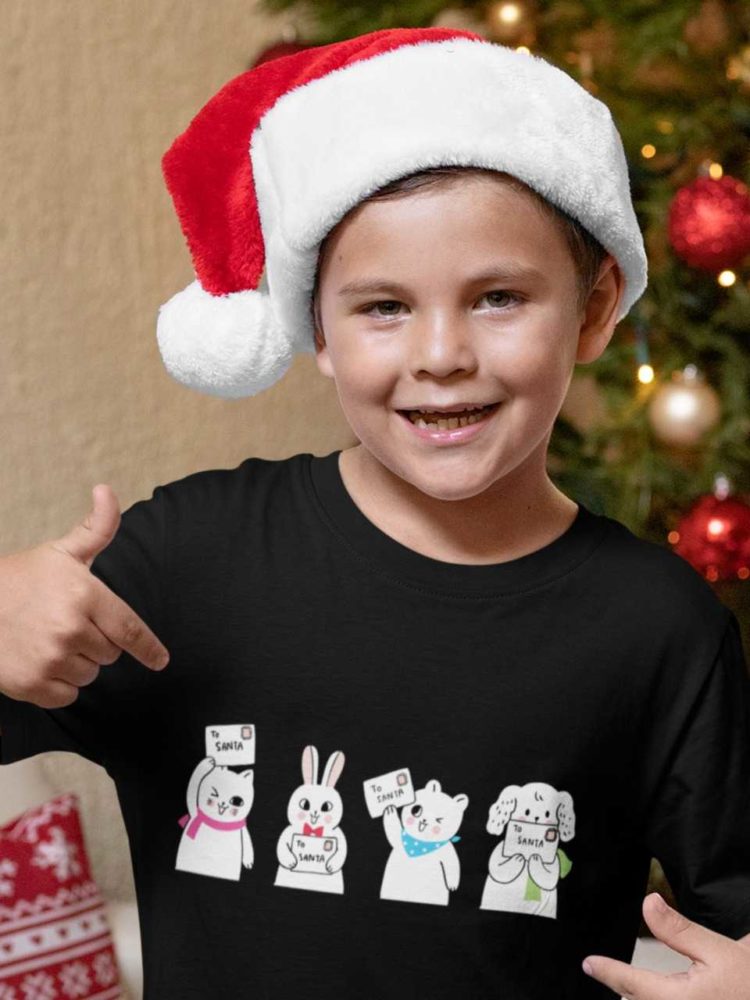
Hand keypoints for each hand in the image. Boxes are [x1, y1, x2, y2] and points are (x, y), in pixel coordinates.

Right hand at [0, 484, 169, 709]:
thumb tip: (107, 490)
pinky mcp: (31, 684)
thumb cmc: (19, 579)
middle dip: (95, 641)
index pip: (129, 629)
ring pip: (89, 675)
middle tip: (65, 623)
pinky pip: (67, 696)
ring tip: (48, 639)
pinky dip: (57, 685)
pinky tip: (38, 661)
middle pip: (110, 653)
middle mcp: (71, 629)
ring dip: (76, 663)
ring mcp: (50, 659)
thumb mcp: (61, 552)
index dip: (149, 648)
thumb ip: (96, 528)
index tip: (162, 661)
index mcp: (84, 596)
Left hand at [583, 892, 749, 997]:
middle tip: (603, 971)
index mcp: (679, 999)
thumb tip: (648, 904)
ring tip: (626, 984)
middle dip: (622, 987)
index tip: (589, 963)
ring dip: (639, 996)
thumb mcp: (717, 950)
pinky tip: (652, 994)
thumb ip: (678, 931)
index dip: (606, 971)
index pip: (630, 983)